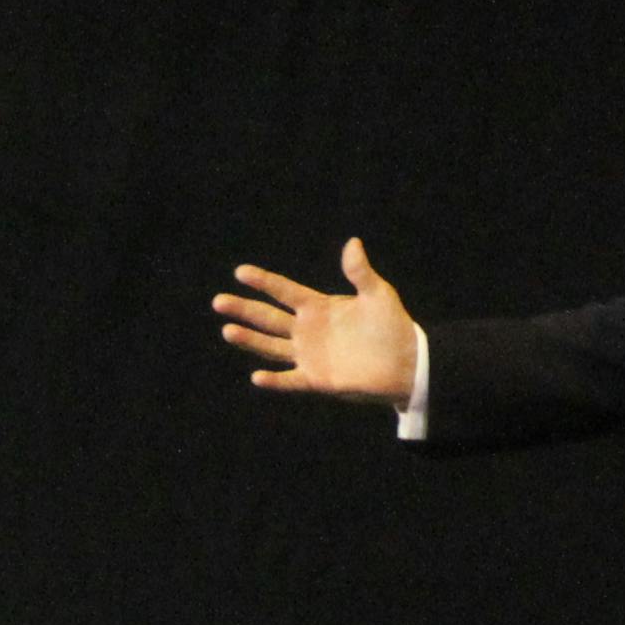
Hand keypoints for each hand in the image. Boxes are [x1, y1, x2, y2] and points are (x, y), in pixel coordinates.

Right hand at [213, 240, 424, 403]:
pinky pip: (290, 380)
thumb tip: (353, 243)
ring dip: (250, 340)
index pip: (284, 291)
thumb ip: (360, 272)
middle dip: (244, 309)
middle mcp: (307, 330)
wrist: (406, 362)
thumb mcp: (378, 294)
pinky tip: (257, 377)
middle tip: (218, 301)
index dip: (263, 281)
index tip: (240, 272)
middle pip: (268, 318)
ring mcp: (309, 355)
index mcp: (318, 306)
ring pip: (271, 347)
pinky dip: (275, 381)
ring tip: (227, 330)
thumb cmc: (392, 325)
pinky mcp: (316, 379)